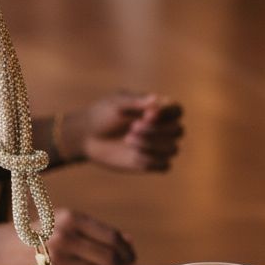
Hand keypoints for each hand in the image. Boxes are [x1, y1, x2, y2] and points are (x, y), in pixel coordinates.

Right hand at [0, 213, 135, 264]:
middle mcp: (64, 237)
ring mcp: (55, 260)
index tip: (129, 259)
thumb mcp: (64, 223)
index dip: (126, 252)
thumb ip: (97, 231)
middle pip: (109, 260)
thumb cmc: (36, 236)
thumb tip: (130, 243)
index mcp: (71, 218)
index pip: (113, 239)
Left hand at [59, 93, 183, 172]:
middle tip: (132, 128)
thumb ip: (135, 101)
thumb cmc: (102, 115)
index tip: (147, 115)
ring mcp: (156, 147)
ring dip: (152, 145)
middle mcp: (161, 128)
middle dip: (157, 130)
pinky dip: (152, 161)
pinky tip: (133, 155)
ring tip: (128, 140)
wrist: (86, 136)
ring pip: (173, 149)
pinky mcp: (149, 163)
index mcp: (157, 110)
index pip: (178, 111)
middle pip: (178, 131)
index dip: (168, 114)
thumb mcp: (116, 104)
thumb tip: (156, 98)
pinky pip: (164, 166)